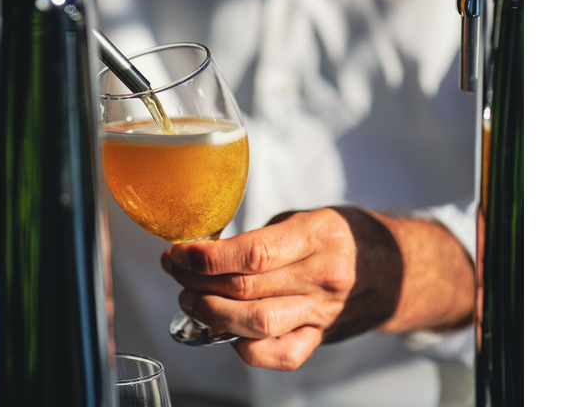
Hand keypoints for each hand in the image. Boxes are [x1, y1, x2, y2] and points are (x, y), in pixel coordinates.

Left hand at [161, 207, 473, 370]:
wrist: (395, 267)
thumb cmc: (343, 237)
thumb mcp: (306, 218)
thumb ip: (261, 237)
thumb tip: (205, 252)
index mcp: (319, 235)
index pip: (251, 254)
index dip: (206, 257)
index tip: (180, 252)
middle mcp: (323, 276)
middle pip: (245, 288)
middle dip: (197, 280)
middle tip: (177, 271)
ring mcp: (323, 311)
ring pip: (255, 324)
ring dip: (211, 313)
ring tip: (191, 299)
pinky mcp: (321, 337)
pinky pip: (280, 355)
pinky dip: (245, 349)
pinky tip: (227, 333)